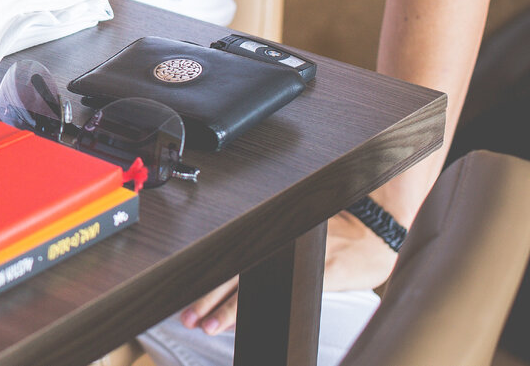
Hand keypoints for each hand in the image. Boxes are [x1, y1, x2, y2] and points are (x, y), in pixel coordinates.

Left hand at [179, 210, 398, 334]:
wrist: (373, 233)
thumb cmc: (332, 237)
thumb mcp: (293, 238)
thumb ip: (266, 255)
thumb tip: (235, 282)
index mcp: (268, 235)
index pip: (229, 260)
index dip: (207, 280)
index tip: (186, 297)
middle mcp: (276, 245)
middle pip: (234, 275)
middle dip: (209, 298)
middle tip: (190, 317)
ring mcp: (294, 260)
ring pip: (253, 288)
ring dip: (231, 309)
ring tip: (211, 325)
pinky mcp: (314, 275)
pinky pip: (283, 298)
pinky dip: (264, 313)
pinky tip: (252, 326)